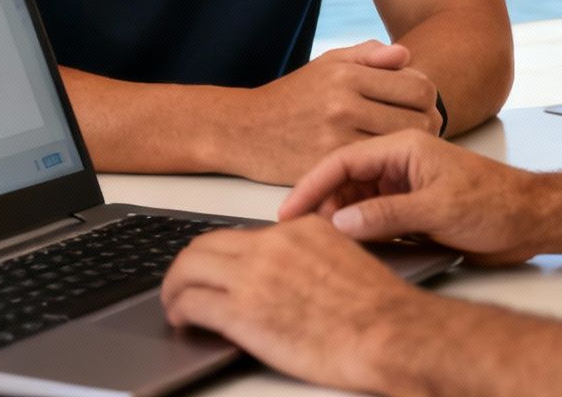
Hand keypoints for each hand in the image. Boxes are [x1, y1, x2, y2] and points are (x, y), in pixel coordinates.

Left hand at [160, 217, 426, 394]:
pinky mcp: (241, 312)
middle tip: (183, 284)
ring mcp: (253, 276)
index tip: (216, 270)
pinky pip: (191, 302)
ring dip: (175, 287)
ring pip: (188, 269)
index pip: (242, 234)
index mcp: (300, 229)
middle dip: (188, 265)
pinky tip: (182, 321)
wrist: (387, 332)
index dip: (222, 256)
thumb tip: (286, 276)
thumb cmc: (378, 310)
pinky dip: (179, 310)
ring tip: (175, 304)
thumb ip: (309, 258)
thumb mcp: (345, 261)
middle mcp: (272, 244)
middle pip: (206, 244)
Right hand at [235, 41, 441, 183]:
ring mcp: (335, 138)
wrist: (243, 130)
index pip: (418, 86)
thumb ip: (368, 55)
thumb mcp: (327, 63)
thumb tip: (406, 55)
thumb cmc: (292, 96)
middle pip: (419, 118)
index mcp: (347, 75)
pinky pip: (375, 168)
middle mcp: (343, 104)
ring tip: (400, 145)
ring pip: (402, 146)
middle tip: (416, 129)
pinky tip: (379, 161)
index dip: (427, 97)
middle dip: (426, 124)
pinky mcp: (326, 166)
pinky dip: (383, 166)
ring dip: (409, 148)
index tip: (418, 105)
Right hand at [280, 131, 545, 265]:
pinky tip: (348, 249)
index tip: (288, 210)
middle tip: (299, 235)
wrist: (531, 220)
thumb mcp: (438, 210)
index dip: (311, 185)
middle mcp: (400, 165)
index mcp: (403, 149)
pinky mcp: (412, 210)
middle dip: (321, 206)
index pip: (343, 159)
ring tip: (318, 245)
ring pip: (357, 202)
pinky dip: (359, 232)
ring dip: (339, 221)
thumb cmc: (496, 202)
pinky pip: (374, 218)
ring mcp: (405, 188)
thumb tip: (343, 222)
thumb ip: (387, 215)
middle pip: (345, 181)